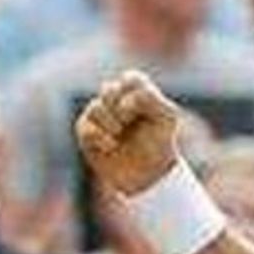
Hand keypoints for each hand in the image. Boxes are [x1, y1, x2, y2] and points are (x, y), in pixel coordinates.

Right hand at [75, 71, 181, 195]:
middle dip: (119, 109)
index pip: (131, 79)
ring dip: (110, 123)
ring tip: (119, 135)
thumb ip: (152, 99)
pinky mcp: (86, 131)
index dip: (134, 96)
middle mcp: (116, 99)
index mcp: (137, 91)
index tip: (141, 114)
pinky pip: (85, 127)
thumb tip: (124, 102)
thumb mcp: (167, 118)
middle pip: (109, 89)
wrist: (147, 174)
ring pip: (96, 107)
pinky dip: (100, 137)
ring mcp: (99, 113)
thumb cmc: (159, 144)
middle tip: (127, 123)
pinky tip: (110, 146)